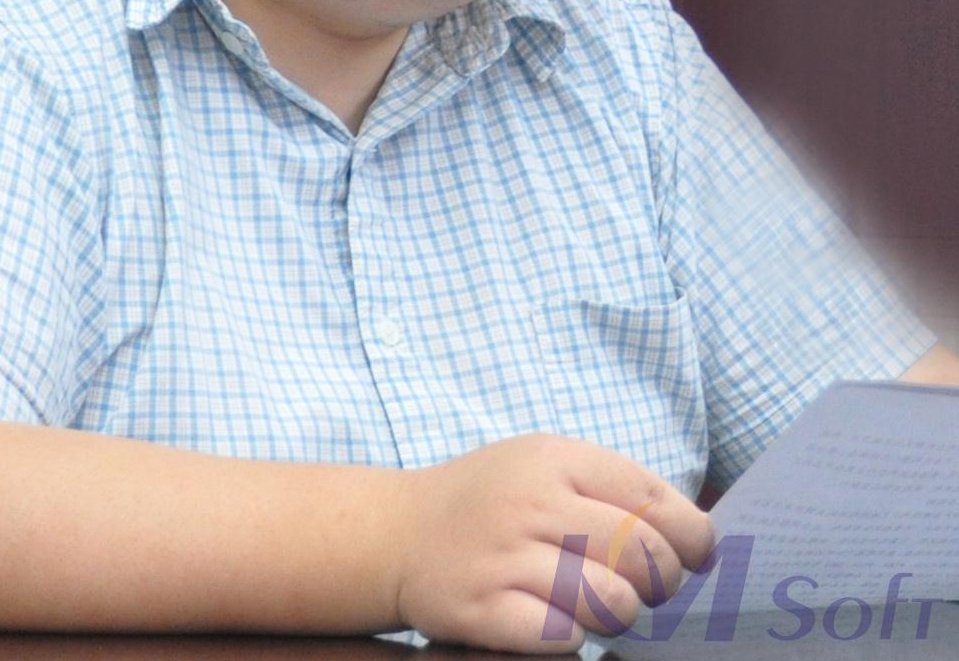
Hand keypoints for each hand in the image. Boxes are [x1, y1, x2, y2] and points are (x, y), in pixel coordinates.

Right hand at [391, 433, 716, 651]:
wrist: (395, 531)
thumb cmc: (491, 502)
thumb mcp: (544, 467)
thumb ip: (613, 490)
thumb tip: (702, 540)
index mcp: (554, 459)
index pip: (657, 502)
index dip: (691, 539)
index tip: (688, 557)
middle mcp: (531, 501)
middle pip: (645, 557)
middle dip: (658, 584)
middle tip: (637, 587)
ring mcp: (504, 555)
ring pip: (613, 603)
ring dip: (616, 614)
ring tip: (592, 603)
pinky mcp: (482, 608)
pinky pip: (564, 638)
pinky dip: (570, 637)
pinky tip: (551, 619)